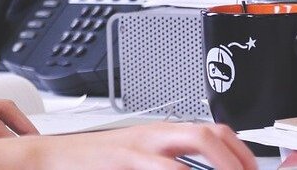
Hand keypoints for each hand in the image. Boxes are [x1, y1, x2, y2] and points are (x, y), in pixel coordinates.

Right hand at [17, 122, 257, 169]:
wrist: (56, 156)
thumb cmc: (97, 160)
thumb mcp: (138, 152)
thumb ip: (170, 157)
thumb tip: (204, 167)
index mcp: (162, 131)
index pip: (213, 130)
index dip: (240, 151)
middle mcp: (154, 135)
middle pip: (207, 134)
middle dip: (234, 159)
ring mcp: (138, 148)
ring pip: (188, 150)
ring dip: (215, 167)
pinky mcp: (122, 161)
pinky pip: (160, 168)